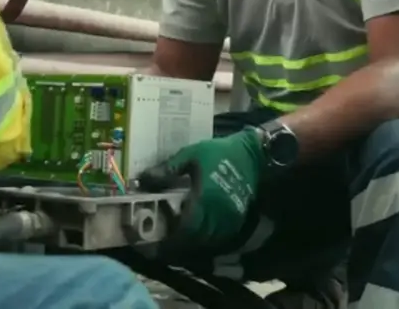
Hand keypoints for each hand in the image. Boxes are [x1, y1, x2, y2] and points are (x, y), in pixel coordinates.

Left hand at [138, 130, 264, 248]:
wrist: (254, 154)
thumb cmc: (220, 152)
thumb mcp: (191, 154)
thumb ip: (168, 169)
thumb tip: (143, 179)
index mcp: (204, 199)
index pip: (183, 230)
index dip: (167, 242)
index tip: (151, 245)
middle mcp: (217, 215)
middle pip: (193, 242)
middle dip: (175, 246)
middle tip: (158, 242)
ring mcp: (229, 220)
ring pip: (206, 242)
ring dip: (189, 244)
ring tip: (173, 238)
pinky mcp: (236, 220)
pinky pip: (218, 237)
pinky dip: (204, 239)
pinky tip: (194, 232)